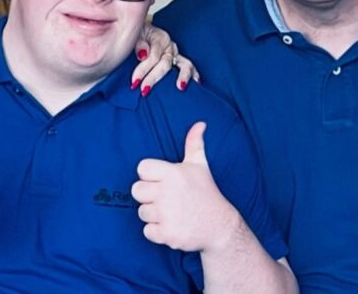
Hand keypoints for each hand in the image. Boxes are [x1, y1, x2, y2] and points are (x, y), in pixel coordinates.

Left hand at [130, 122, 236, 252]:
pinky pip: (147, 232)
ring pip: (142, 212)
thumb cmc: (206, 193)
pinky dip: (157, 232)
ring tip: (172, 213)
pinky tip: (172, 226)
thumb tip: (200, 123)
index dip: (150, 176)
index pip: (142, 168)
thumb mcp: (200, 166)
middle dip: (149, 196)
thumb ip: (194, 143)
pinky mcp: (168, 234)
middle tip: (165, 199)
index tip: (163, 182)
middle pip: (136, 191)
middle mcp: (168, 193)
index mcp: (173, 173)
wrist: (221, 227)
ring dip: (154, 215)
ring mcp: (167, 215)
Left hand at [132, 23, 199, 94]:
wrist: (141, 31)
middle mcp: (170, 46)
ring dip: (183, 76)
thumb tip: (143, 55)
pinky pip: (188, 67)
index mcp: (159, 37)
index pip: (153, 56)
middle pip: (165, 63)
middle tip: (144, 90)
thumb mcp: (135, 34)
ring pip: (184, 65)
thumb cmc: (137, 34)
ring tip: (180, 87)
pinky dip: (194, 75)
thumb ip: (138, 43)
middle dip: (154, 77)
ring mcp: (175, 53)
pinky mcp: (178, 60)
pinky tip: (196, 83)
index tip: (134, 82)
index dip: (143, 70)